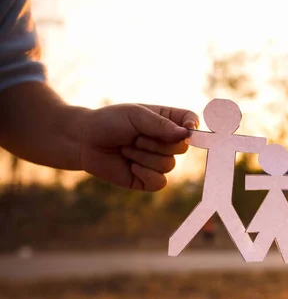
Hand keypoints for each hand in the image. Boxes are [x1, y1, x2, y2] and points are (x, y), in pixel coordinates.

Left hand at [79, 103, 198, 190]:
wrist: (84, 141)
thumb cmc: (109, 122)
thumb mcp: (135, 116)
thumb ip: (161, 124)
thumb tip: (186, 134)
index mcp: (167, 122)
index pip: (191, 123)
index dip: (193, 127)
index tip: (188, 129)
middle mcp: (166, 142)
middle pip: (182, 147)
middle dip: (156, 143)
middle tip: (135, 137)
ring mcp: (158, 162)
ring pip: (168, 165)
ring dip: (143, 156)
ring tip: (126, 149)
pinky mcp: (148, 180)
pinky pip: (160, 182)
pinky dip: (144, 174)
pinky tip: (130, 166)